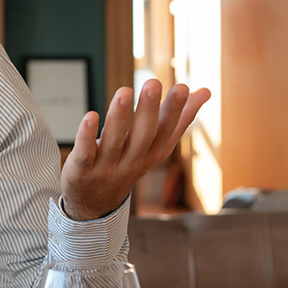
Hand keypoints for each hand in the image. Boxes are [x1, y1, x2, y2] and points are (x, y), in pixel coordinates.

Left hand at [60, 79, 209, 220]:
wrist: (95, 204)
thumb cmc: (128, 163)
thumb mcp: (154, 146)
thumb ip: (178, 119)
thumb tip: (205, 91)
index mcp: (152, 154)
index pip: (167, 132)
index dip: (176, 111)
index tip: (183, 87)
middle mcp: (133, 162)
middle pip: (144, 136)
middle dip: (150, 109)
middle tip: (153, 83)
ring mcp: (107, 168)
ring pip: (115, 142)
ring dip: (119, 117)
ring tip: (125, 91)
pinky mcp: (82, 171)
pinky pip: (85, 153)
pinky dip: (86, 136)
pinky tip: (90, 115)